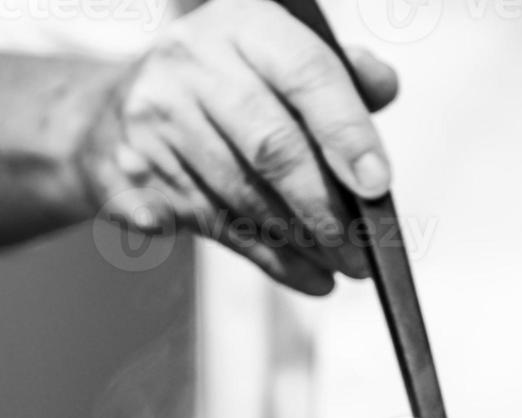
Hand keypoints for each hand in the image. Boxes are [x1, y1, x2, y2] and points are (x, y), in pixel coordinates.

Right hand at [75, 0, 398, 293]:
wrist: (122, 103)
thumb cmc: (228, 84)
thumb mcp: (282, 57)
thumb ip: (341, 74)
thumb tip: (384, 85)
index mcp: (243, 25)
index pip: (307, 76)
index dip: (348, 135)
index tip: (376, 185)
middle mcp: (192, 63)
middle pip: (273, 148)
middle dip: (327, 210)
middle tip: (363, 249)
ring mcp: (157, 118)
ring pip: (245, 198)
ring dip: (303, 243)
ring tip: (343, 265)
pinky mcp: (137, 173)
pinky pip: (217, 228)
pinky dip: (270, 259)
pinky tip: (306, 274)